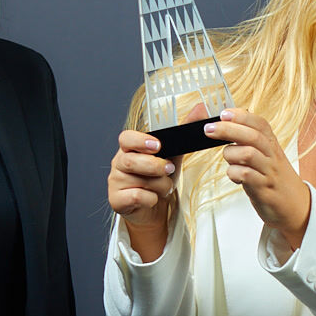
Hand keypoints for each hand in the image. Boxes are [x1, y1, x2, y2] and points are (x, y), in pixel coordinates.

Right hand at [108, 130, 178, 261]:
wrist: (154, 208)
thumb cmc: (160, 178)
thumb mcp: (174, 154)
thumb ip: (184, 132)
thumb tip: (200, 108)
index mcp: (130, 149)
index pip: (126, 138)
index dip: (140, 141)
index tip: (157, 146)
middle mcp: (119, 163)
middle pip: (130, 160)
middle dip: (154, 166)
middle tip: (169, 169)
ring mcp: (116, 182)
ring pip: (137, 180)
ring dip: (158, 184)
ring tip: (165, 186)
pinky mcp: (117, 200)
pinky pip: (137, 197)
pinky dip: (152, 198)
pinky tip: (154, 198)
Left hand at [205, 109, 311, 256]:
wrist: (295, 206)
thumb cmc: (275, 179)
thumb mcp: (266, 156)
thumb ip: (249, 141)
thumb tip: (227, 125)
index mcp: (272, 145)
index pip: (260, 123)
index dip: (242, 116)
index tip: (224, 113)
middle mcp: (272, 156)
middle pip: (252, 136)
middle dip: (228, 130)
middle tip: (209, 129)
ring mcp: (269, 172)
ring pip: (248, 154)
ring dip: (230, 154)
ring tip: (228, 159)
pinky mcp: (264, 189)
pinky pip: (246, 176)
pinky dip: (234, 173)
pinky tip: (234, 175)